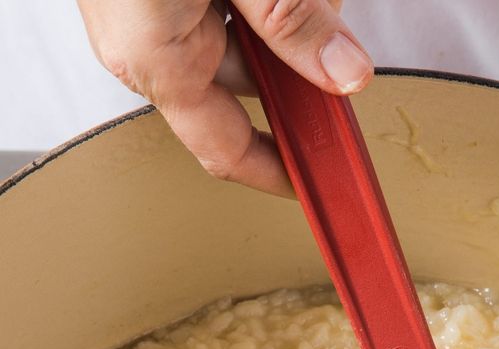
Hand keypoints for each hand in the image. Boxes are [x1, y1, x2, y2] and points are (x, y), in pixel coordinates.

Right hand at [77, 0, 372, 195]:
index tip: (323, 176)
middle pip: (250, 81)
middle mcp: (149, 43)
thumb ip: (293, 22)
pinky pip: (232, 2)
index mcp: (156, 61)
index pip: (227, 151)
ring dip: (285, 11)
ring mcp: (153, 7)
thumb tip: (343, 73)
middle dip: (299, 55)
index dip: (278, 170)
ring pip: (247, 32)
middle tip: (332, 30)